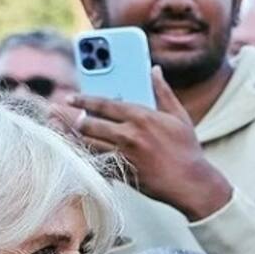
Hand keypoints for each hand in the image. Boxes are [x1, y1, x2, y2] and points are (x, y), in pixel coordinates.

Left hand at [69, 67, 232, 219]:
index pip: (104, 104)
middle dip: (74, 120)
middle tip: (65, 117)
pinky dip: (86, 159)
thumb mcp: (178, 116)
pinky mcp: (124, 174)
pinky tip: (77, 155)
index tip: (70, 98)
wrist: (191, 183)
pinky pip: (98, 165)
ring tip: (63, 133)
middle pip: (90, 124)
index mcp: (141, 116)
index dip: (83, 100)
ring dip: (75, 138)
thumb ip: (163, 91)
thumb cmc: (187, 150)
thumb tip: (155, 70)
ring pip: (89, 144)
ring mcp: (124, 156)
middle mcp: (129, 135)